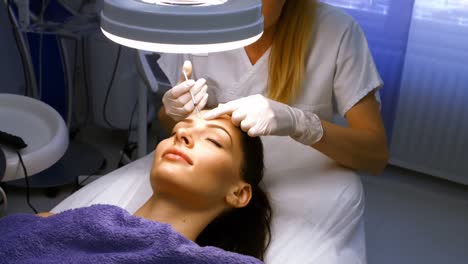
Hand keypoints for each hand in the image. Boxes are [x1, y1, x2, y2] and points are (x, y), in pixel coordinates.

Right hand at [162, 61, 208, 121]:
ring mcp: (178, 114)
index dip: (184, 87)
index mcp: (168, 96)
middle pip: (183, 99)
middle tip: (203, 82)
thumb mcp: (179, 84)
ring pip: (189, 106)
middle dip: (194, 90)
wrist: (174, 109)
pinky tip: (205, 96)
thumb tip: (188, 62)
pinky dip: (201, 104)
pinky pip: (194, 112)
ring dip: (198, 97)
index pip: (175, 92)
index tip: (193, 81)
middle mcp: (171, 106)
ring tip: (205, 89)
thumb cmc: (178, 95)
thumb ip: (184, 74)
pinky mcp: (185, 118)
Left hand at [204, 94, 323, 144]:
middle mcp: (253, 106)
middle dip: (239, 121)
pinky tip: (263, 128)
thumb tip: (221, 105)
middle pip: (235, 118)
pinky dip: (255, 132)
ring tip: (259, 123)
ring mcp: (259, 116)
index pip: (229, 106)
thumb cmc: (271, 112)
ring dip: (248, 127)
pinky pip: (250, 132)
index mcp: (250, 99)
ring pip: (242, 126)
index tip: (205, 118)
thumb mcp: (256, 104)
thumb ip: (239, 105)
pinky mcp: (263, 126)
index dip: (216, 113)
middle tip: (250, 120)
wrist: (291, 118)